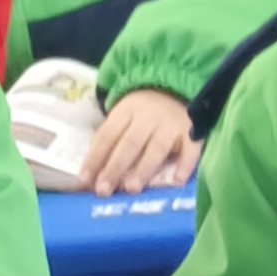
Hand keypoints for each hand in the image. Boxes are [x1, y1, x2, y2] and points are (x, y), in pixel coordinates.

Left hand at [82, 87, 199, 193]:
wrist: (180, 85)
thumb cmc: (146, 110)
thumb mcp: (125, 115)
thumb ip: (112, 138)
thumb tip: (93, 171)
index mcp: (127, 111)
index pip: (107, 136)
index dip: (95, 158)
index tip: (84, 181)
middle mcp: (148, 117)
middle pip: (129, 144)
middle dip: (115, 167)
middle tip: (103, 190)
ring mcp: (171, 125)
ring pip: (156, 148)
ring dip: (143, 169)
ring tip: (131, 188)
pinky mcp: (192, 132)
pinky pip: (190, 150)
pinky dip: (185, 165)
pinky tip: (177, 181)